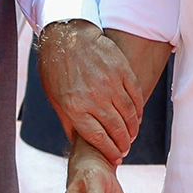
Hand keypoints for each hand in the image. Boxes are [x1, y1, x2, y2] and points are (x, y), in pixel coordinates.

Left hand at [38, 21, 141, 164]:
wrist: (66, 35)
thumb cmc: (56, 68)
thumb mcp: (55, 97)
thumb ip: (68, 121)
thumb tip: (78, 143)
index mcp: (74, 106)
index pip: (99, 138)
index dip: (111, 151)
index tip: (117, 157)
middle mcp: (93, 97)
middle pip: (117, 129)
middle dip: (124, 144)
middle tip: (125, 148)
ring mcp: (109, 83)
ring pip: (129, 115)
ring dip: (133, 129)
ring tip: (131, 134)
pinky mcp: (121, 70)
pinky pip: (135, 96)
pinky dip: (138, 110)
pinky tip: (136, 116)